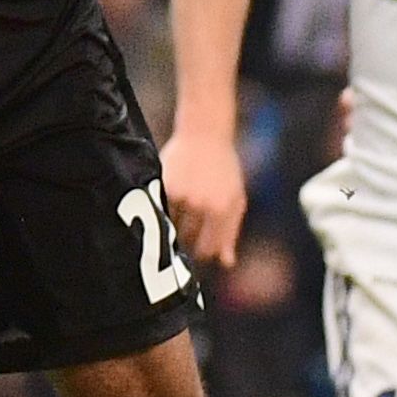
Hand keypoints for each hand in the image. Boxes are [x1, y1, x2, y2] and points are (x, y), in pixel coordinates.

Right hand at [160, 120, 247, 272]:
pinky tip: (171, 199)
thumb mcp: (236, 200)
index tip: (197, 248)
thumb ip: (230, 233)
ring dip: (174, 223)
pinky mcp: (165, 185)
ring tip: (181, 209)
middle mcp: (203, 205)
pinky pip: (161, 210)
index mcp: (223, 211)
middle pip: (188, 240)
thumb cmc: (224, 169)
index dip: (202, 252)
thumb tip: (225, 263)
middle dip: (187, 238)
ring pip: (172, 226)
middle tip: (187, 227)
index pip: (208, 249)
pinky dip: (164, 209)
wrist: (205, 134)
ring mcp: (182, 195)